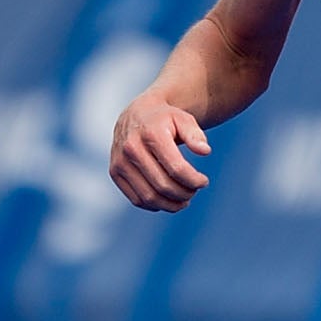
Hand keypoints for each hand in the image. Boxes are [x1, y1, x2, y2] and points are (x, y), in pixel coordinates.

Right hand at [109, 92, 209, 211]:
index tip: (203, 181)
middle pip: (163, 185)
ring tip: (184, 200)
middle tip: (194, 191)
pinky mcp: (115, 172)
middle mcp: (131, 148)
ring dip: (171, 204)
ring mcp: (120, 162)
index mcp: (150, 133)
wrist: (136, 115)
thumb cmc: (164, 120)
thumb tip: (205, 151)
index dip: (193, 180)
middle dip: (184, 193)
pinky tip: (168, 200)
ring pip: (149, 197)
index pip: (176, 168)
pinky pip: (136, 199)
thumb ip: (195, 135)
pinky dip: (155, 205)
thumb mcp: (183, 119)